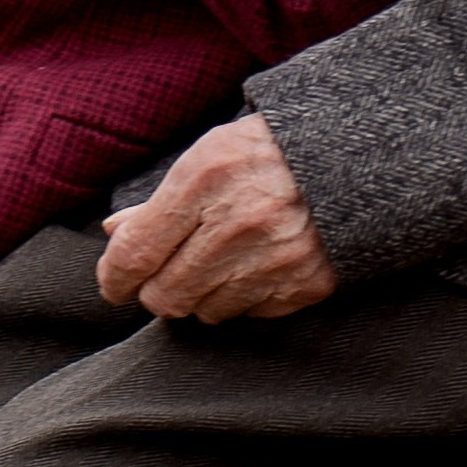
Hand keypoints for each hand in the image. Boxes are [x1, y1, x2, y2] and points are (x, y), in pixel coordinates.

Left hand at [96, 116, 336, 320]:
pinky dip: (243, 298)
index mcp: (204, 180)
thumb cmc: (269, 153)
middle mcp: (236, 224)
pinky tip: (255, 266)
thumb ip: (159, 201)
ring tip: (221, 261)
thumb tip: (114, 233)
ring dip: (202, 295)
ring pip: (204, 311)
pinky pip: (248, 314)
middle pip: (164, 296)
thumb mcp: (208, 156)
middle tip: (169, 272)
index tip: (114, 284)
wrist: (352, 158)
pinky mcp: (302, 285)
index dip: (114, 277)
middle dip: (157, 289)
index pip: (135, 253)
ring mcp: (272, 259)